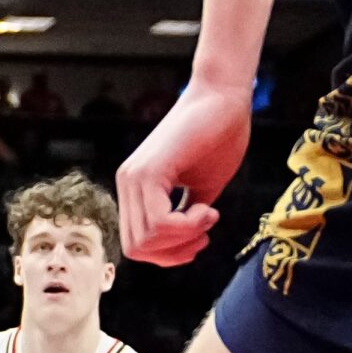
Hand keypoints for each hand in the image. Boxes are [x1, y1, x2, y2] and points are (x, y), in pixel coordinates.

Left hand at [114, 80, 250, 265]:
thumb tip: (184, 246)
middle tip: (204, 232)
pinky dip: (187, 227)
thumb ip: (186, 217)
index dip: (168, 254)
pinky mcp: (148, 171)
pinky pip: (158, 223)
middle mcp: (127, 184)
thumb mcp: (201, 189)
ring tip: (208, 214)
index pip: (136, 245)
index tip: (200, 237)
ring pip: (146, 240)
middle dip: (174, 253)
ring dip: (185, 238)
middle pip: (136, 249)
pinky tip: (207, 209)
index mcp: (136, 190)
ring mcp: (134, 177)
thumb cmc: (219, 137)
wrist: (224, 97)